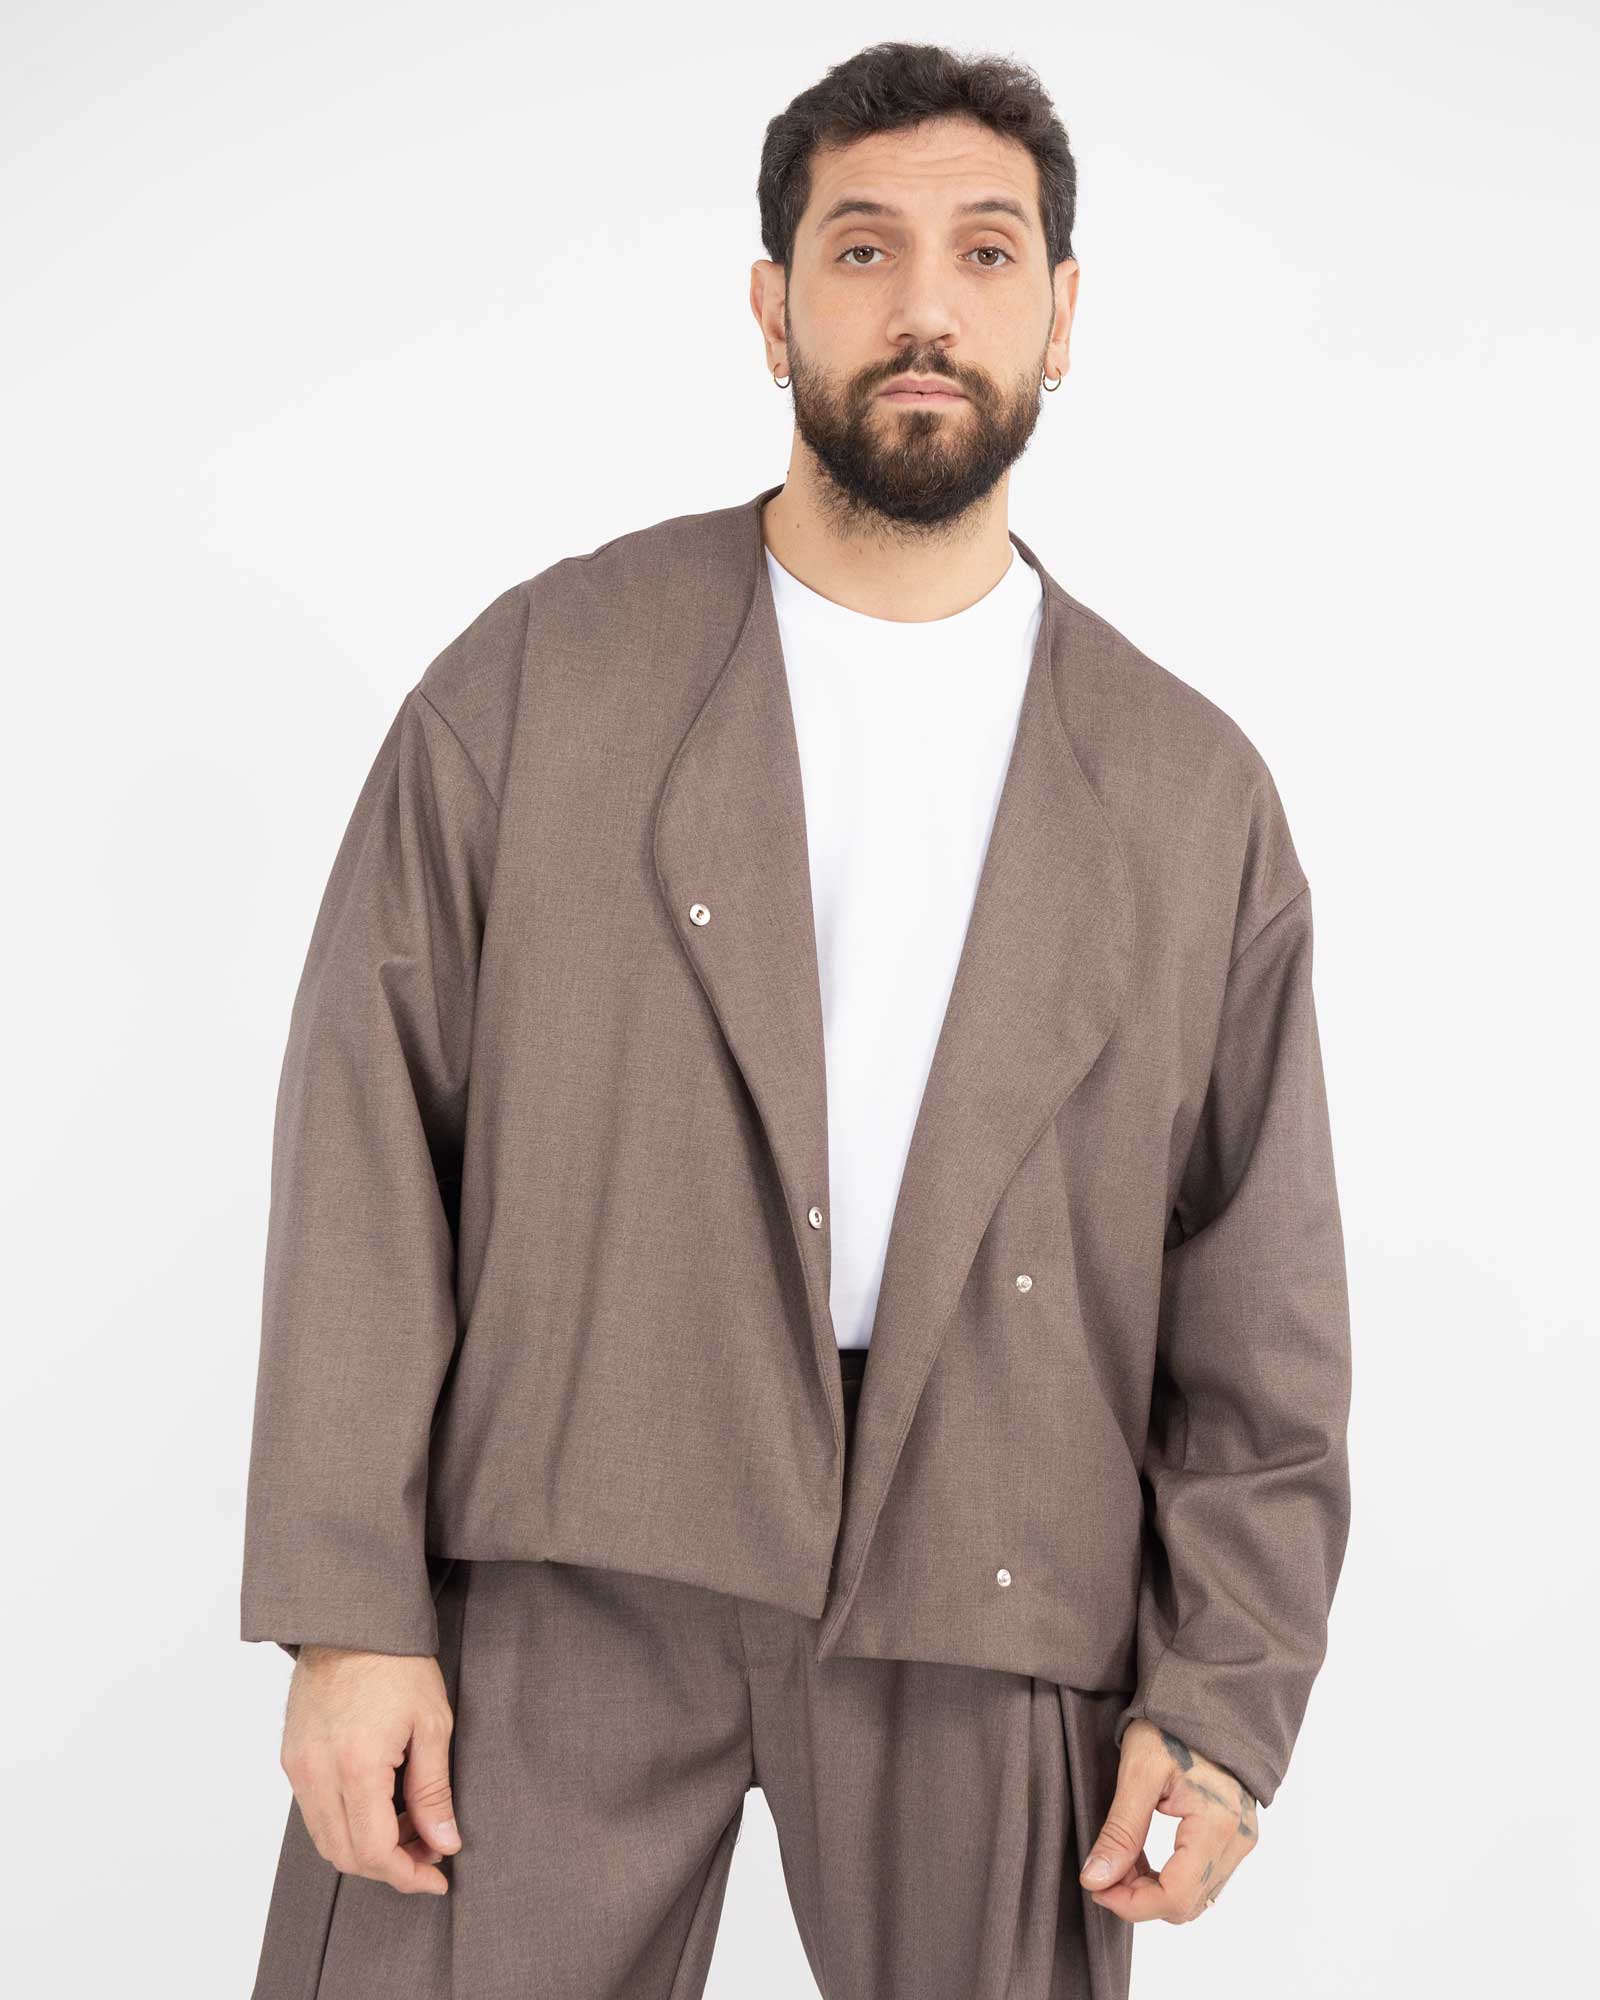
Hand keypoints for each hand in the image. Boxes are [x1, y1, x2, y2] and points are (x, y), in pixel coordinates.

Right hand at [279, 1646, 461, 1895]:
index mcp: (355, 1766)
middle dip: (391, 1866)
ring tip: (411, 1826)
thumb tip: (444, 1842)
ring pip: (327, 1839)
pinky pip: (314, 1813)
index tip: (438, 1877)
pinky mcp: (291, 1757)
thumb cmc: (397, 1663)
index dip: (408, 1874)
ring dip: (367, 1848)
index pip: (374, 1851)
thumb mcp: (432, 1724)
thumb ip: (434, 1791)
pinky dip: (347, 1823)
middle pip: (346, 1854)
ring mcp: (298, 1766)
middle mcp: (316, 1773)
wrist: (351, 1620)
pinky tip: (381, 1805)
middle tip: (431, 1851)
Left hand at [1077, 1719, 1257, 1922]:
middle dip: (1139, 1900)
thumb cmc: (1170, 1725)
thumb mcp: (1138, 1772)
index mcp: (1218, 1824)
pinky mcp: (1236, 1838)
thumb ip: (1120, 1830)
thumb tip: (1096, 1880)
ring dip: (1153, 1893)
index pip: (1175, 1896)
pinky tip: (1142, 1859)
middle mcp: (1238, 1841)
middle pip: (1186, 1905)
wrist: (1204, 1699)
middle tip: (1102, 1874)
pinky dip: (1169, 1880)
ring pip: (1194, 1899)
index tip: (1096, 1886)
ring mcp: (1241, 1841)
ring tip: (1120, 1863)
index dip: (1132, 1904)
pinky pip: (1202, 1881)